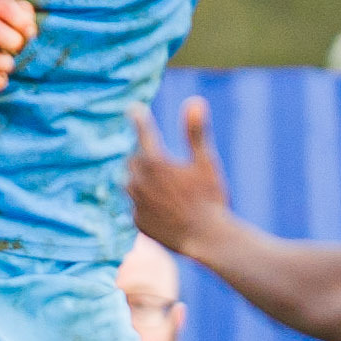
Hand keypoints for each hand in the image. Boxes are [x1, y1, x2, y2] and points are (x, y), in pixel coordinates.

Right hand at [0, 0, 38, 94]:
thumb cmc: (0, 36)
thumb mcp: (13, 21)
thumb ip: (25, 19)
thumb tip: (29, 31)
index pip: (1, 5)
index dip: (21, 21)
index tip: (30, 33)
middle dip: (13, 42)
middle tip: (19, 50)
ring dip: (4, 64)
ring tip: (9, 66)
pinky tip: (1, 79)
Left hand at [127, 99, 233, 253]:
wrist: (207, 239)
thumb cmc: (210, 199)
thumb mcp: (206, 163)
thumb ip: (195, 132)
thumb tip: (195, 101)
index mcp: (155, 163)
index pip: (142, 133)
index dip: (139, 119)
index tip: (135, 109)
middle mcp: (139, 182)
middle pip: (133, 159)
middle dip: (142, 155)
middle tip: (152, 153)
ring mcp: (136, 204)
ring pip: (130, 182)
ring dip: (139, 178)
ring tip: (156, 180)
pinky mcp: (137, 222)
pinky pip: (135, 206)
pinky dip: (143, 202)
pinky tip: (160, 205)